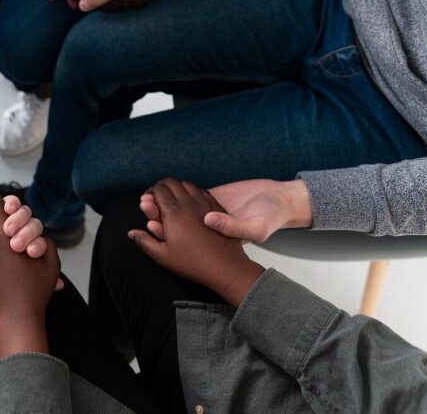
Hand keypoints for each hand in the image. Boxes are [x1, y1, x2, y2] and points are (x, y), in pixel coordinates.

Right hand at [129, 179, 264, 306]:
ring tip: (172, 200)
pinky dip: (192, 192)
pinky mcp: (217, 207)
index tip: (147, 202)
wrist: (225, 267)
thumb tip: (131, 232)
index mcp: (173, 213)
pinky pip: (202, 191)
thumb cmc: (192, 263)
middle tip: (157, 198)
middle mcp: (188, 203)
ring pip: (187, 184)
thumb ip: (144, 241)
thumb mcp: (162, 256)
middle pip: (171, 182)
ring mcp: (205, 203)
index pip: (158, 190)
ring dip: (177, 188)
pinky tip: (190, 203)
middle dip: (161, 187)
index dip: (149, 193)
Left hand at [141, 179, 313, 242]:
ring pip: (180, 206)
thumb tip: (207, 219)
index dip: (165, 226)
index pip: (186, 234)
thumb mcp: (255, 229)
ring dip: (163, 202)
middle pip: (176, 220)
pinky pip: (191, 195)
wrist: (282, 203)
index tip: (151, 220)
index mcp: (214, 236)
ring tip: (147, 200)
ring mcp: (209, 210)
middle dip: (158, 213)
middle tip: (144, 205)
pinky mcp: (213, 197)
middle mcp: (208, 225)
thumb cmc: (270, 219)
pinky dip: (179, 193)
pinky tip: (166, 189)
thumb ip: (232, 226)